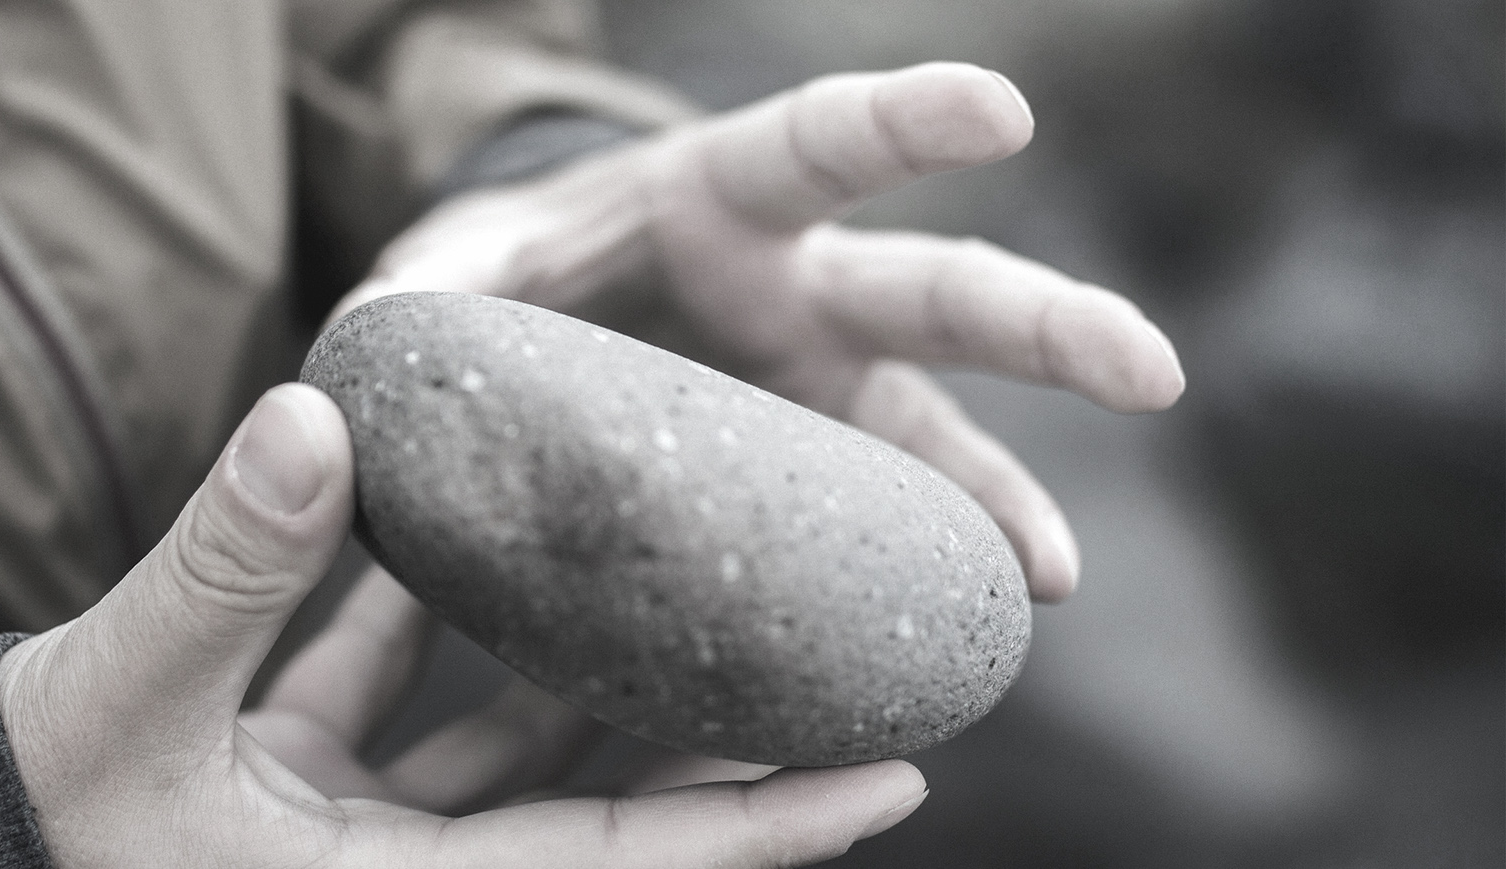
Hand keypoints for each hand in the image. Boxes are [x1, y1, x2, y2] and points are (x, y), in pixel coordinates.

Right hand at [0, 384, 928, 867]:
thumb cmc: (11, 817)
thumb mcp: (118, 698)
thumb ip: (224, 572)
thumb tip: (318, 423)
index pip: (614, 866)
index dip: (763, 831)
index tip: (892, 778)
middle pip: (587, 810)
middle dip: (698, 738)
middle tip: (810, 647)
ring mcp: (341, 838)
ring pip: (495, 751)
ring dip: (570, 665)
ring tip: (660, 568)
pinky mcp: (289, 789)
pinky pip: (392, 710)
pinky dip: (425, 634)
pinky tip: (457, 538)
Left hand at [338, 63, 1186, 601]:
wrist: (540, 323)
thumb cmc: (512, 268)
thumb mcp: (458, 262)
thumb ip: (425, 288)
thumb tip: (376, 336)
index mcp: (718, 198)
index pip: (822, 143)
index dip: (908, 125)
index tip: (1000, 112)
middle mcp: (797, 289)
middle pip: (934, 296)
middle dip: (1040, 326)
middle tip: (1148, 372)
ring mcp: (816, 387)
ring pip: (936, 433)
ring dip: (1002, 497)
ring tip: (1051, 578)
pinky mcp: (807, 472)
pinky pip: (884, 523)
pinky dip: (927, 571)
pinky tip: (972, 629)